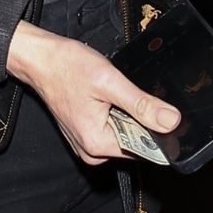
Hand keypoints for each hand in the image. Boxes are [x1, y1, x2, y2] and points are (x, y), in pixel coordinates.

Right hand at [6, 21, 178, 165]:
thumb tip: (171, 121)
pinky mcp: (85, 136)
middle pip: (135, 143)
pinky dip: (115, 115)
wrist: (41, 61)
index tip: (149, 107)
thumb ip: (142, 105)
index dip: (154, 129)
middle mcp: (91, 152)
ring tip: (110, 96)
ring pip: (125, 136)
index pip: (144, 149)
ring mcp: (87, 145)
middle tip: (120, 95)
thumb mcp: (110, 82)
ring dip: (126, 116)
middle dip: (138, 120)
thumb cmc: (68, 68)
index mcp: (98, 144)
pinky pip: (112, 131)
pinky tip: (105, 100)